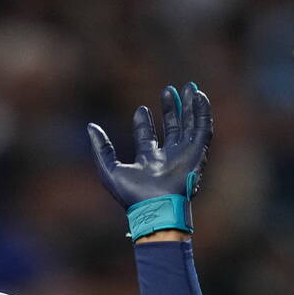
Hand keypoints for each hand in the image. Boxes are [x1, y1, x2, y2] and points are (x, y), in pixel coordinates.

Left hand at [86, 83, 212, 221]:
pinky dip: (203, 113)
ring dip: (189, 107)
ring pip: (189, 126)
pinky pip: (203, 130)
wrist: (157, 207)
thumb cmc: (133, 195)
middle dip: (171, 109)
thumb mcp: (110, 169)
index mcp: (148, 162)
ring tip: (189, 87)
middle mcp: (167, 158)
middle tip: (168, 90)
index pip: (147, 138)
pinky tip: (200, 97)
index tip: (141, 108)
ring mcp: (183, 156)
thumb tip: (90, 126)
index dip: (144, 122)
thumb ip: (101, 148)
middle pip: (172, 129)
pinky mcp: (197, 154)